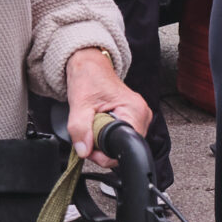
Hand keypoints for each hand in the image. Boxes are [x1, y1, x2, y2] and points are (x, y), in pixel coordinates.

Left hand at [66, 47, 151, 167]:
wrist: (90, 67)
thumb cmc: (89, 78)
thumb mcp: (79, 104)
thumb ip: (80, 129)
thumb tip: (84, 150)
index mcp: (134, 110)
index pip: (125, 147)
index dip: (105, 154)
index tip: (89, 146)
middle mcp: (142, 114)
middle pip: (124, 148)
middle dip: (103, 148)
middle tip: (88, 135)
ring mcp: (139, 117)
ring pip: (122, 144)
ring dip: (104, 142)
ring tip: (94, 126)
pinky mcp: (133, 118)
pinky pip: (121, 136)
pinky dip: (107, 136)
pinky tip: (100, 125)